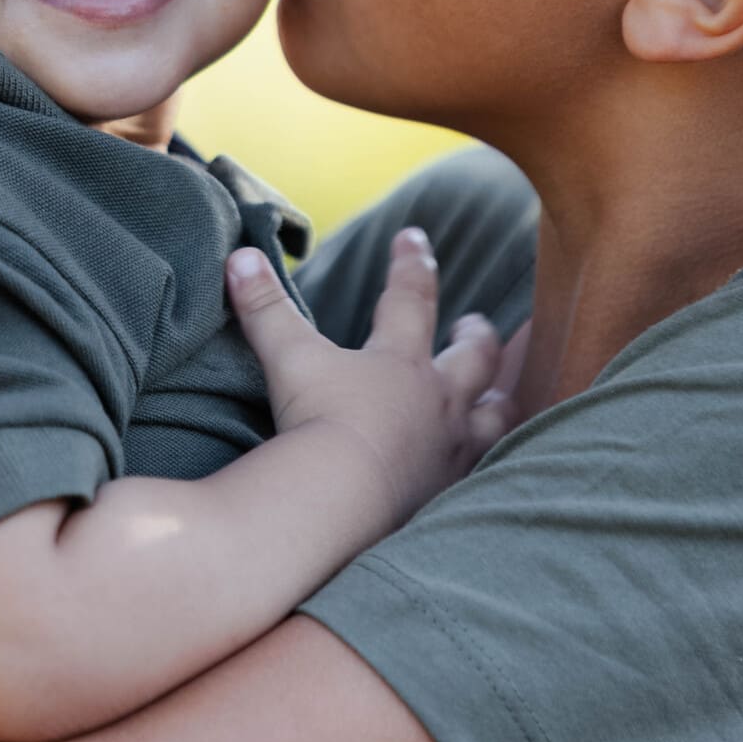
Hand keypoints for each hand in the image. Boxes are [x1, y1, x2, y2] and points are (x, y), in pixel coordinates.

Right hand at [227, 227, 518, 534]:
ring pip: (495, 418)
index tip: (413, 238)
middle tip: (475, 325)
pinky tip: (489, 467)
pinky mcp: (448, 498)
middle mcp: (438, 402)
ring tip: (502, 397)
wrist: (342, 503)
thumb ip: (265, 308)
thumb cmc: (317, 423)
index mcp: (400, 361)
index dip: (411, 264)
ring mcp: (450, 452)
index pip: (411, 297)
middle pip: (474, 359)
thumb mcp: (288, 358)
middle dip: (476, 338)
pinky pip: (485, 473)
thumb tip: (240, 255)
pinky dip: (492, 463)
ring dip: (500, 402)